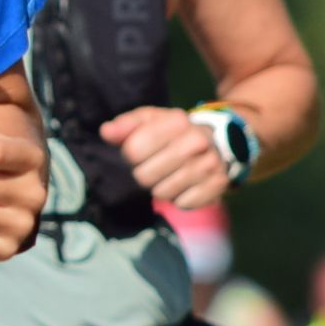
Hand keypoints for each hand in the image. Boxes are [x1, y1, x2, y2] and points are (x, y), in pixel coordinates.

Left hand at [98, 104, 231, 208]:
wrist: (217, 142)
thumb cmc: (173, 133)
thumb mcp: (149, 121)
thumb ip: (126, 126)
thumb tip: (106, 131)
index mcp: (177, 121)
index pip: (133, 151)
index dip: (131, 155)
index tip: (141, 152)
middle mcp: (197, 141)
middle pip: (144, 176)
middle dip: (144, 173)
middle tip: (155, 166)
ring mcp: (210, 164)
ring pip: (163, 193)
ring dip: (161, 187)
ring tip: (170, 174)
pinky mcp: (218, 185)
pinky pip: (183, 204)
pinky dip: (180, 199)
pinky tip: (185, 185)